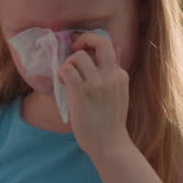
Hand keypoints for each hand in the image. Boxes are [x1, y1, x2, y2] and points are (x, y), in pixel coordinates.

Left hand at [58, 31, 133, 161]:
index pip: (109, 46)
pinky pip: (68, 70)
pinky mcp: (83, 93)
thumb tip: (116, 49)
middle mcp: (111, 76)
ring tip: (67, 76)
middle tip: (74, 49)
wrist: (109, 144)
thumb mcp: (119, 93)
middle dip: (84, 38)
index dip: (92, 43)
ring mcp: (98, 84)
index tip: (82, 48)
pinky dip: (61, 72)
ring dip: (68, 62)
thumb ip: (113, 73)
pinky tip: (62, 82)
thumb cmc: (109, 121)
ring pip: (79, 56)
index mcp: (120, 75)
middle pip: (100, 42)